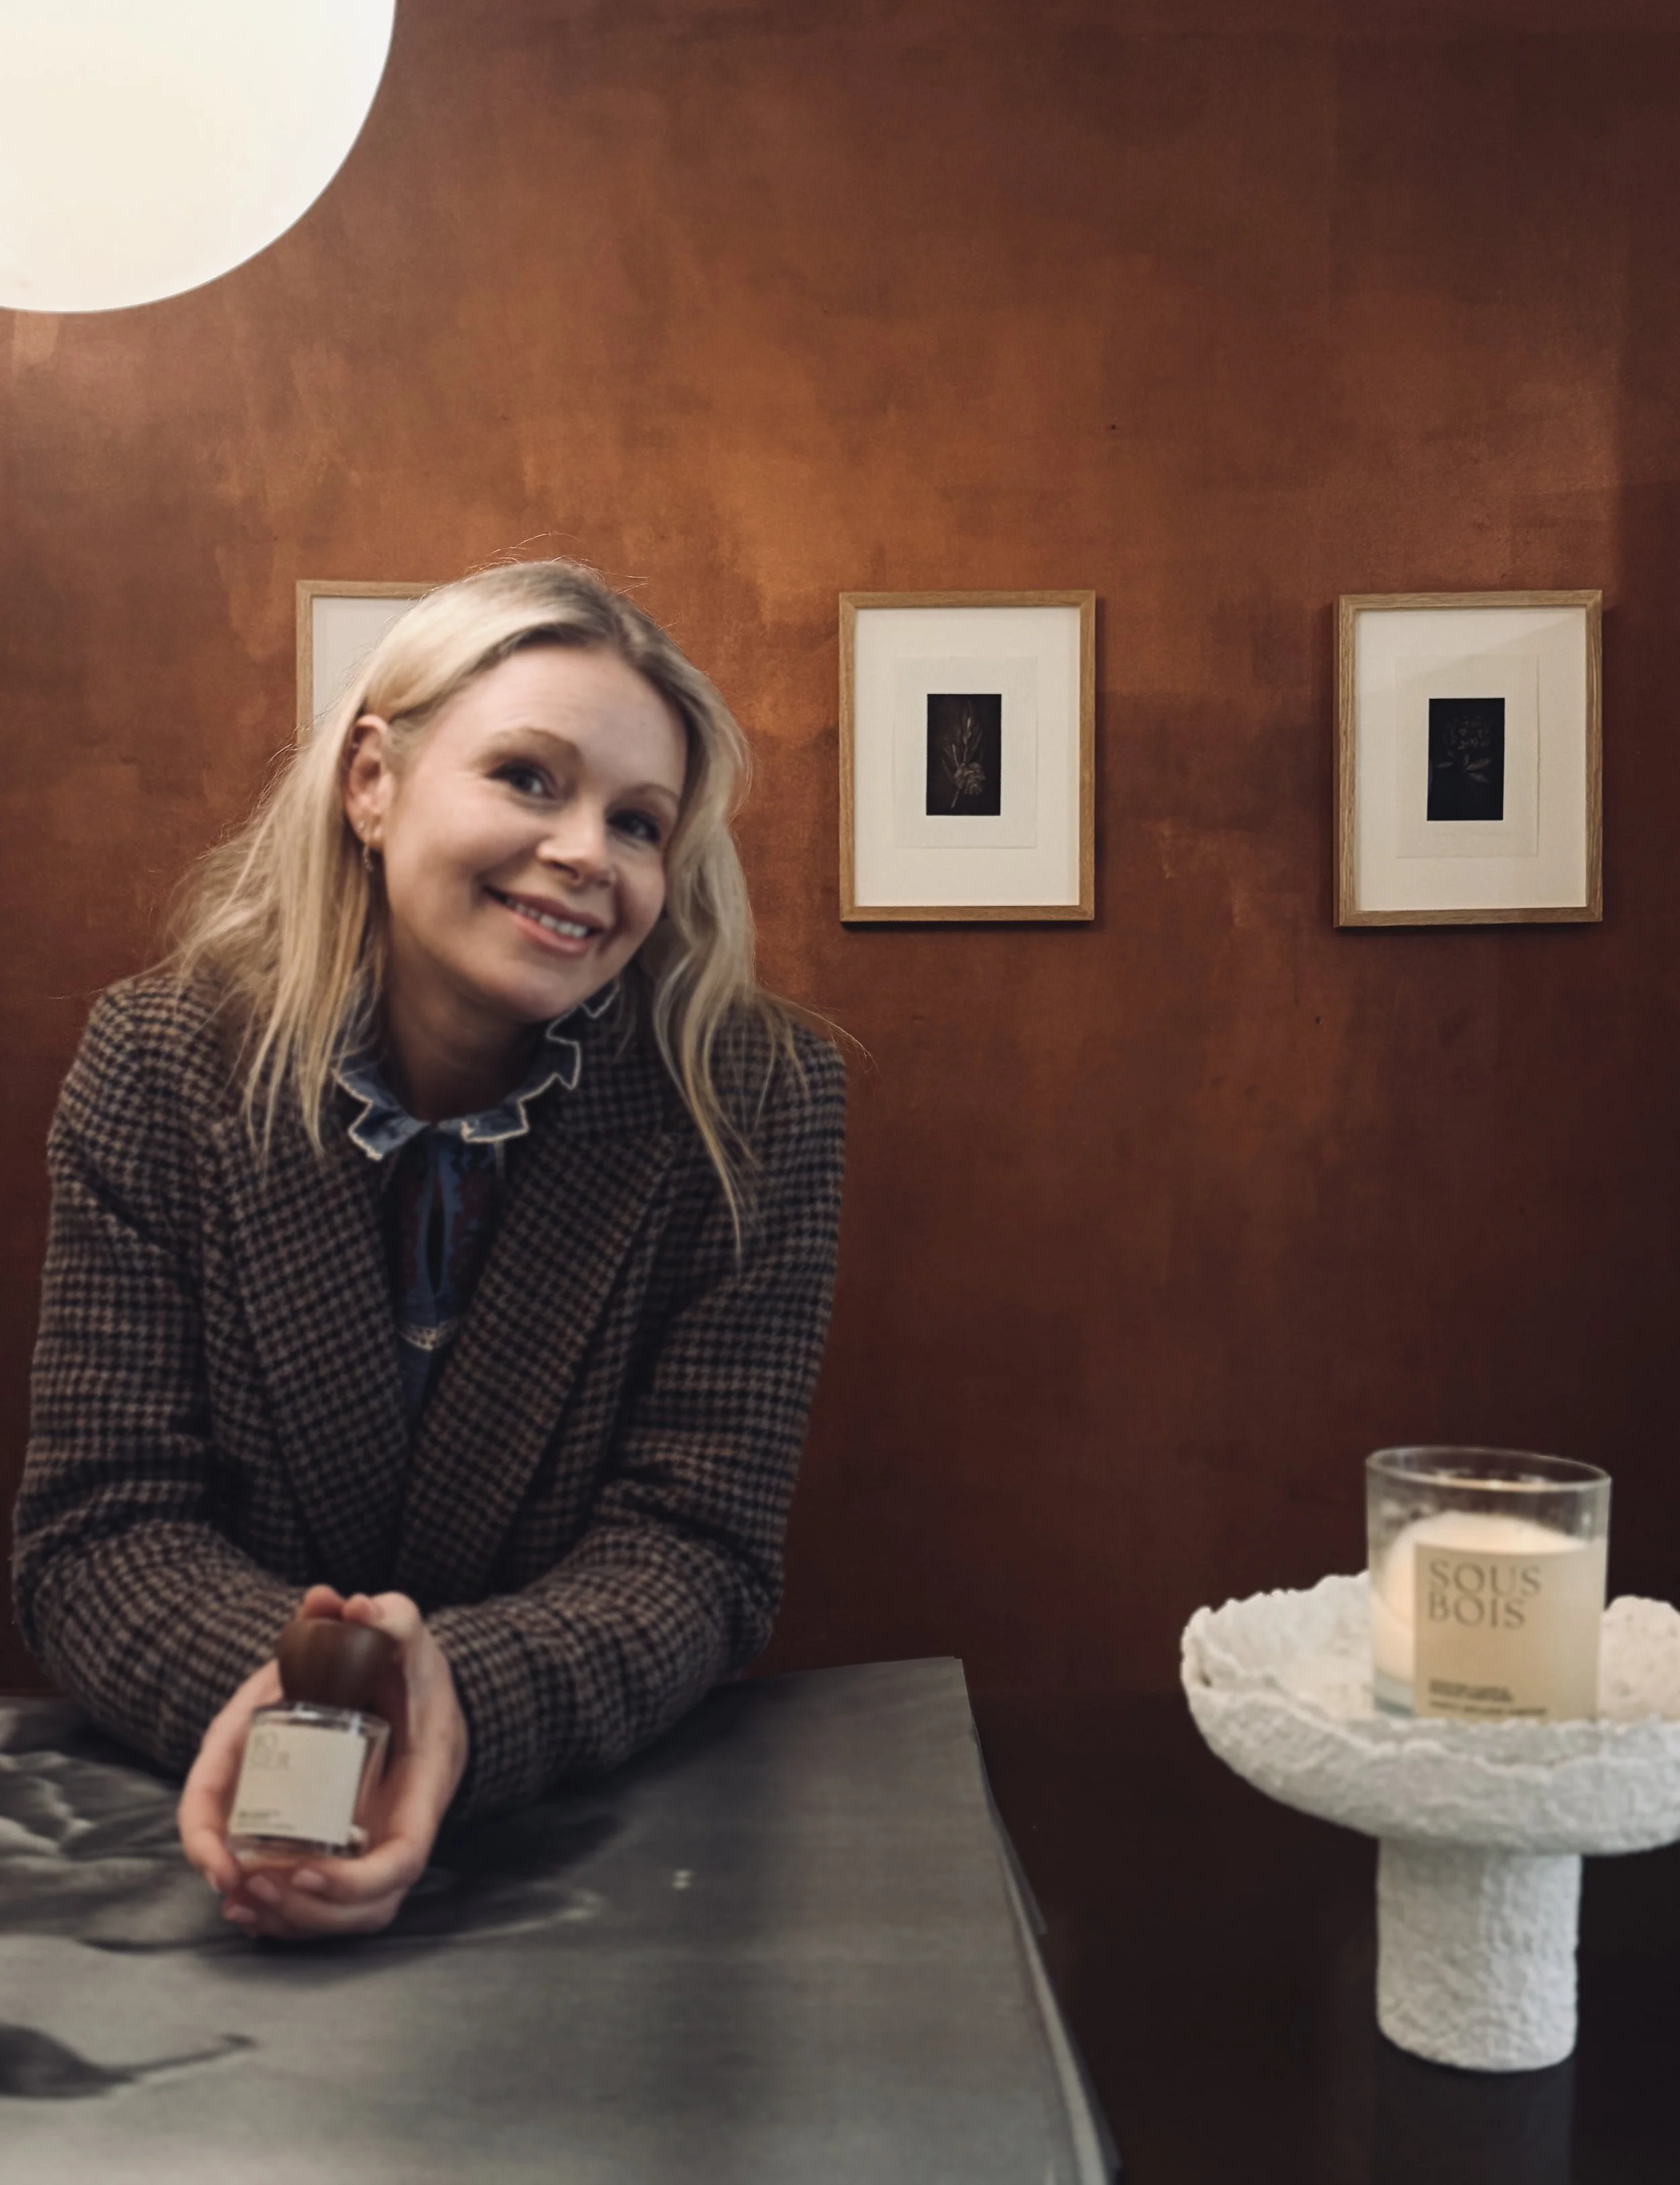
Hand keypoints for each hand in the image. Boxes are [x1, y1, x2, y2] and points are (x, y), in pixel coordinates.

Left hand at [178, 1585, 468, 1940]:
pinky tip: (238, 1902)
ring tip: (237, 1898)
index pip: (402, 1860)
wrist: (413, 1687)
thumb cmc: (410, 1667)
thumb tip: (354, 1607)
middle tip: (250, 1885)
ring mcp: (374, 1844)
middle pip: (368, 1908)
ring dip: (288, 1921)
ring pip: (342, 1917)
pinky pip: (321, 1905)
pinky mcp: (345, 1848)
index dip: (353, 1884)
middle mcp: (401, 1825)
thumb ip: (391, 1617)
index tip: (302, 1873)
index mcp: (423, 1784)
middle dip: (306, 1912)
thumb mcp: (407, 1634)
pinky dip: (281, 1917)